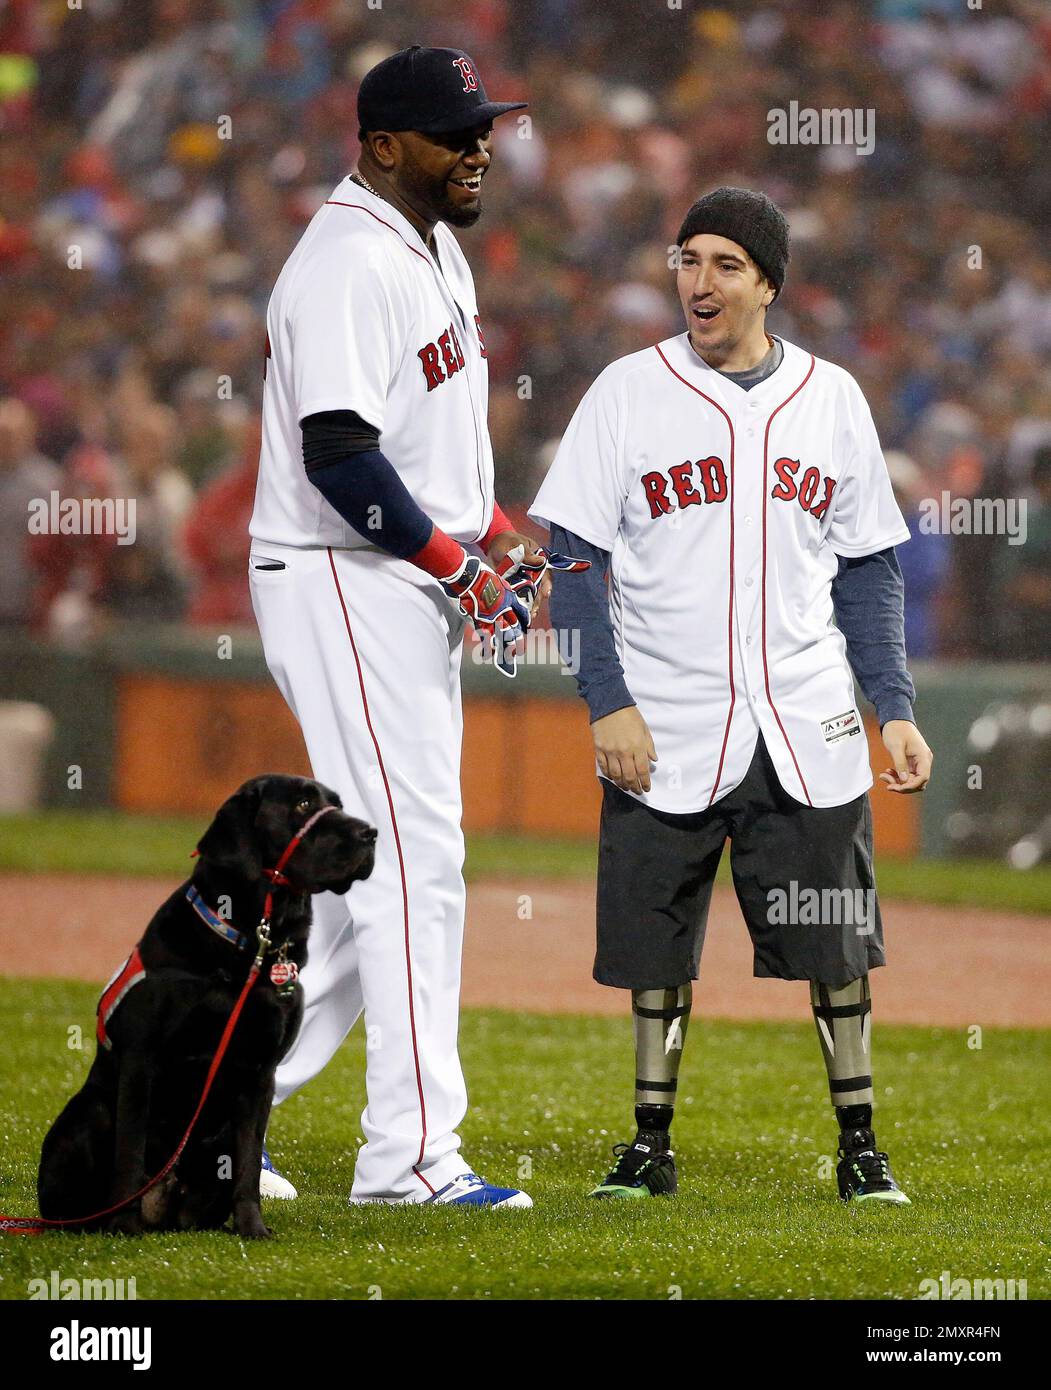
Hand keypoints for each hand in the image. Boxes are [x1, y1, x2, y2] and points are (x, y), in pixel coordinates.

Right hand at [438, 551, 530, 676]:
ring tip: (508, 656)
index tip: (526, 626)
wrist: (468, 576)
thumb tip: (505, 592)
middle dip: (517, 639)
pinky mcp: (480, 619)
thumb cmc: (481, 574)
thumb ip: (502, 589)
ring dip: (505, 646)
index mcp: (509, 597)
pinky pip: (485, 636)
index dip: (524, 620)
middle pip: (513, 627)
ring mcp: (492, 616)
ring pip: (502, 635)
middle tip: (520, 648)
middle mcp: (503, 609)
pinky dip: (487, 646)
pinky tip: (489, 653)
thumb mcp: (497, 579)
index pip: (521, 612)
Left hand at [494, 542, 590, 619]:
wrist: (494, 543)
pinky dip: (519, 605)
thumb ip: (527, 554)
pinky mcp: (514, 586)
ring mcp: (524, 581)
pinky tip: (519, 613)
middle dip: (537, 600)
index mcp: (539, 562)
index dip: (547, 585)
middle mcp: (534, 573)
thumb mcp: (517, 545)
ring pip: (530, 595)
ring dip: (530, 606)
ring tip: (529, 615)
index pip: (546, 575)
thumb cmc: (509, 541)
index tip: (546, 593)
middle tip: (533, 609)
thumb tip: (541, 561)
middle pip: (539, 589)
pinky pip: (518, 597)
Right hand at [592, 706, 657, 793]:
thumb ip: (649, 746)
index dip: (645, 782)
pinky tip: (613, 778)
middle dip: (634, 786)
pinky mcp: (599, 749)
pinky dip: (609, 775)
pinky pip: (603, 767)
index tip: (647, 788)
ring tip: (626, 787)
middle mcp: (623, 752)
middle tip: (637, 791)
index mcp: (637, 746)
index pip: (642, 770)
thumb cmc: (629, 715)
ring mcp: (610, 751)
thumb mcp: (644, 729)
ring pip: (616, 775)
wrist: (609, 704)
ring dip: (622, 784)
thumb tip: (653, 760)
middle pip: (629, 776)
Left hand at [879, 719, 932, 793]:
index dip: (911, 786)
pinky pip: (907, 775)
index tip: (897, 787)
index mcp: (923, 756)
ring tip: (885, 776)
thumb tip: (904, 779)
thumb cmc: (897, 729)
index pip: (923, 778)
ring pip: (911, 780)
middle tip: (888, 783)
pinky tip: (888, 772)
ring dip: (899, 782)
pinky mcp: (911, 762)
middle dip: (903, 785)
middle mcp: (923, 760)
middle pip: (918, 782)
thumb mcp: (896, 746)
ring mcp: (918, 762)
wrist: (895, 720)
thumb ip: (900, 763)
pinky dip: (897, 776)